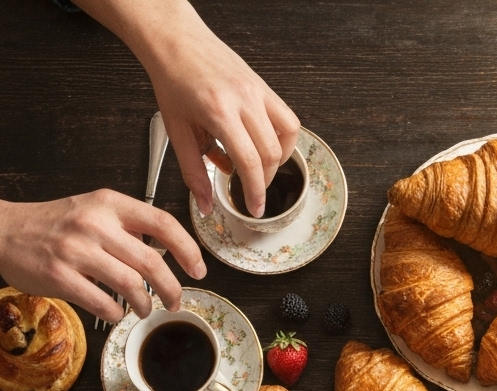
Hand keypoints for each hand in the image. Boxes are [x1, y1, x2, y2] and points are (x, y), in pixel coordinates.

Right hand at [0, 191, 205, 321]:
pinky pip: (104, 303)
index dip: (188, 250)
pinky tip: (116, 312)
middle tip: (176, 301)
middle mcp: (94, 224)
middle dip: (172, 289)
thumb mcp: (94, 211)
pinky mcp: (61, 276)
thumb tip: (172, 253)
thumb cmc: (55, 225)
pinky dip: (117, 314)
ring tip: (145, 309)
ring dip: (146, 305)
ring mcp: (76, 250)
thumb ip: (130, 227)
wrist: (4, 231)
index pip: (162, 223)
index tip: (199, 270)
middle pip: (152, 262)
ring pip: (132, 285)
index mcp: (108, 204)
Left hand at [138, 7, 299, 217]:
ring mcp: (257, 90)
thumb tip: (207, 205)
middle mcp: (243, 99)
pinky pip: (288, 119)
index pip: (249, 162)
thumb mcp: (176, 131)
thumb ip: (193, 171)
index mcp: (218, 111)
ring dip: (277, 160)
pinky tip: (267, 144)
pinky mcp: (263, 86)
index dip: (255, 191)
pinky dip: (284, 139)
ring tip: (260, 167)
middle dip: (263, 180)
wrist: (174, 40)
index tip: (254, 208)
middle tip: (250, 189)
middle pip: (270, 154)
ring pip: (286, 137)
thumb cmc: (172, 80)